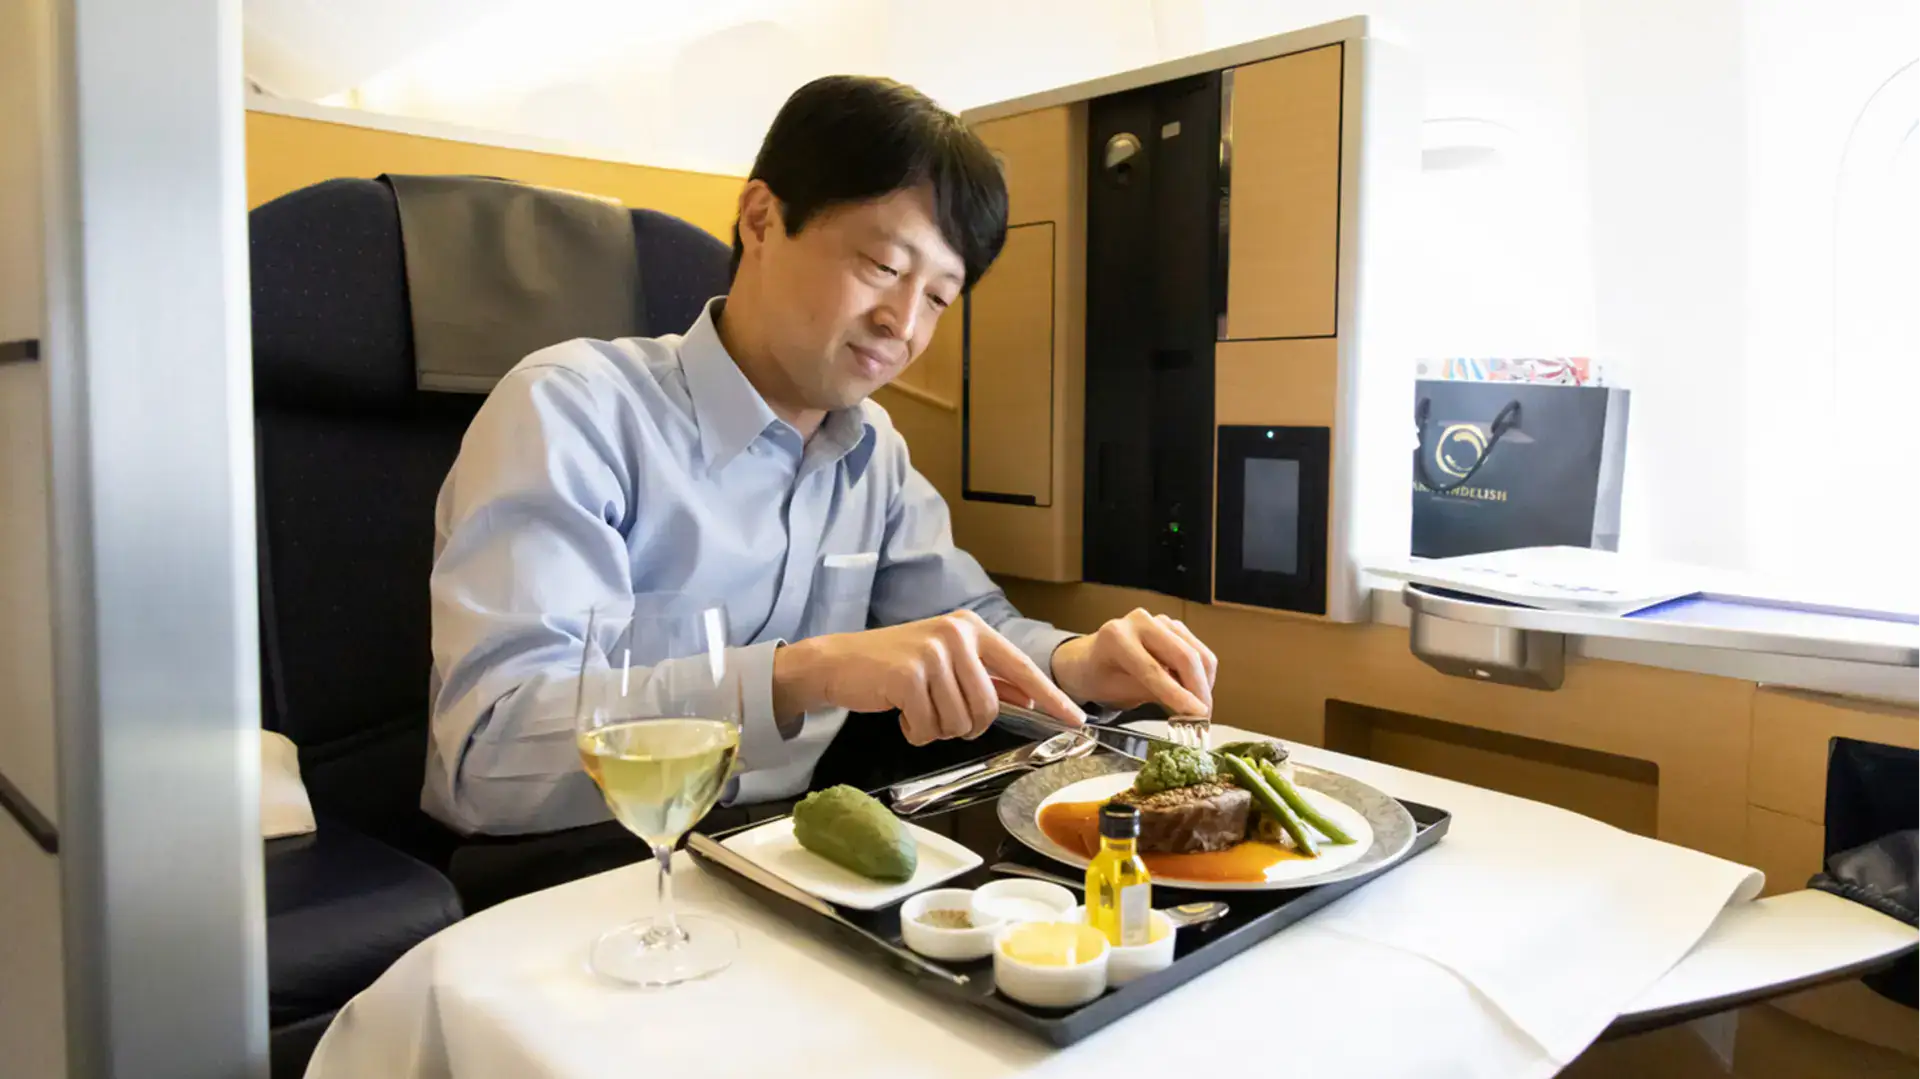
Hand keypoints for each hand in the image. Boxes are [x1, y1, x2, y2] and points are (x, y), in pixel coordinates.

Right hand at [771, 610, 1085, 745]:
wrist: (839, 662)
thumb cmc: (894, 667)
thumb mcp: (945, 662)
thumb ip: (986, 678)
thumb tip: (1029, 699)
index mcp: (971, 628)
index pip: (1022, 668)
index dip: (1050, 698)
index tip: (1076, 720)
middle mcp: (956, 634)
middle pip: (988, 708)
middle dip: (965, 725)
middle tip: (938, 715)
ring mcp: (932, 653)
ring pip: (960, 722)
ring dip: (937, 729)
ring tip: (916, 709)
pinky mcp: (908, 675)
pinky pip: (929, 728)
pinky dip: (915, 732)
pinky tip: (900, 713)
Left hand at [1049, 608, 1216, 716]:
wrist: (1089, 660)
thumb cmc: (1099, 678)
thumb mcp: (1118, 692)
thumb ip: (1152, 694)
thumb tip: (1190, 708)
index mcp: (1117, 637)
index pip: (1154, 669)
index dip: (1178, 694)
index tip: (1198, 714)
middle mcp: (1140, 621)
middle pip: (1183, 656)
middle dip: (1199, 690)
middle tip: (1205, 719)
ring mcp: (1159, 620)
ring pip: (1197, 652)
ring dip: (1204, 683)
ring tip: (1200, 709)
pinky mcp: (1173, 626)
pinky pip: (1198, 650)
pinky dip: (1201, 674)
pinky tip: (1194, 692)